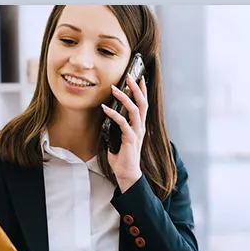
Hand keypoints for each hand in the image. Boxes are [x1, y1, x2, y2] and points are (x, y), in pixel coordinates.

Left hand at [101, 75, 148, 191]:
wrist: (127, 174)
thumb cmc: (122, 156)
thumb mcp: (118, 137)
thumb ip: (116, 126)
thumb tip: (107, 116)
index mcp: (139, 126)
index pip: (143, 105)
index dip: (142, 91)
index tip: (139, 78)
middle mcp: (140, 127)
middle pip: (142, 104)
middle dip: (136, 89)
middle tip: (130, 76)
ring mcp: (136, 133)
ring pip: (134, 111)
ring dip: (124, 98)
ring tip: (115, 89)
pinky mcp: (130, 139)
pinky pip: (123, 123)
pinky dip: (114, 114)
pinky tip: (106, 108)